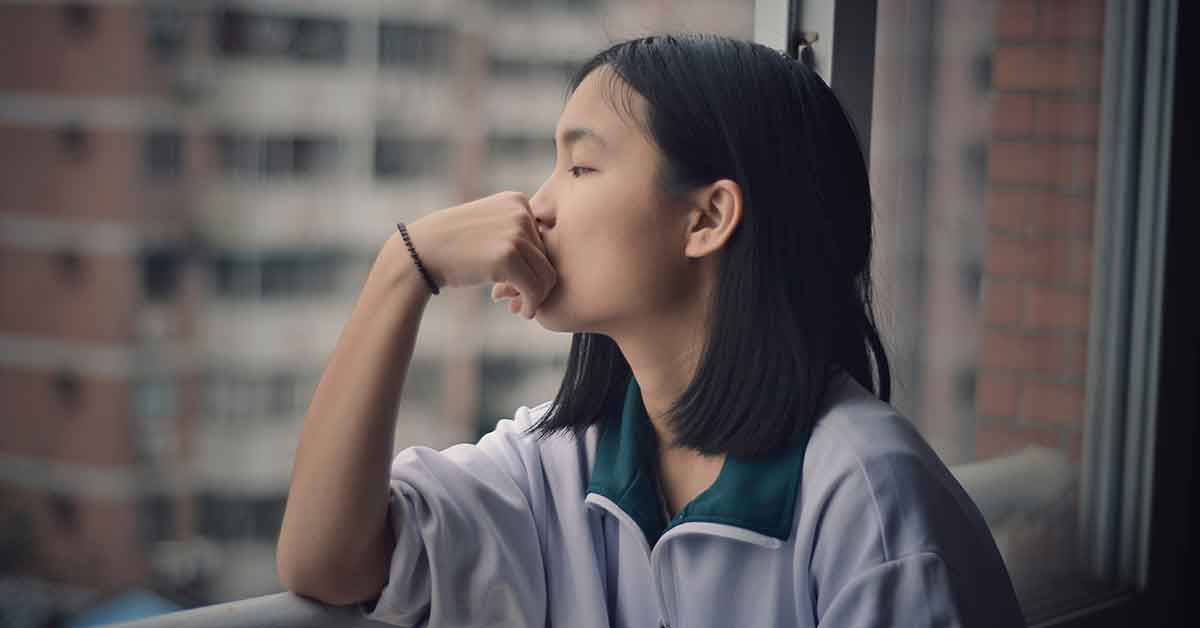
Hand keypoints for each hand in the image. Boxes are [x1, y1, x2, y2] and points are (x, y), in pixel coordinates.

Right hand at [404, 191, 556, 318]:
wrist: (421, 251)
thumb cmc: (455, 246)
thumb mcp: (490, 227)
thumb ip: (519, 236)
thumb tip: (553, 269)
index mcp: (518, 201)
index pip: (544, 240)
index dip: (535, 266)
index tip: (520, 284)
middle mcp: (521, 212)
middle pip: (549, 257)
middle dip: (536, 283)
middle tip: (520, 302)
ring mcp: (515, 232)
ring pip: (547, 275)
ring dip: (536, 297)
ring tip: (521, 308)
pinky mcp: (508, 256)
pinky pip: (535, 288)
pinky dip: (531, 304)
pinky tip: (521, 312)